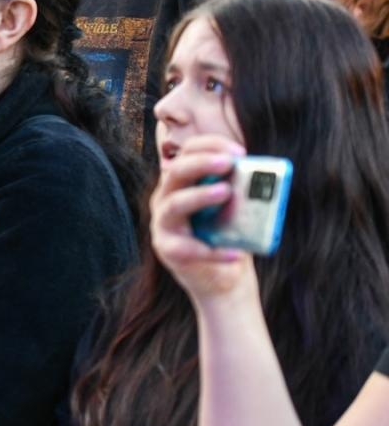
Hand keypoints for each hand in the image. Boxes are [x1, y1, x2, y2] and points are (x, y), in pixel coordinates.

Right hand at [150, 135, 257, 304]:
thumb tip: (262, 175)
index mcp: (181, 182)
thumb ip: (239, 189)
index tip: (239, 151)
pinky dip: (215, 251)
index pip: (187, 152)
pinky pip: (189, 248)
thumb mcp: (234, 208)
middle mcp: (166, 197)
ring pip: (175, 204)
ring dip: (200, 196)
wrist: (222, 279)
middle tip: (227, 162)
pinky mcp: (167, 249)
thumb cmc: (228, 236)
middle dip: (201, 163)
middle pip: (175, 172)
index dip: (210, 146)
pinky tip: (237, 254)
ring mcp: (163, 223)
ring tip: (225, 192)